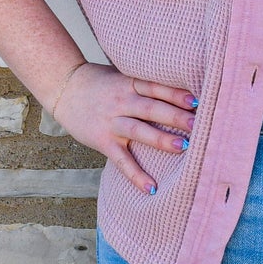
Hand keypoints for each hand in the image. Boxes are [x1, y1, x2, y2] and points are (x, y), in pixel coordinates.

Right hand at [51, 64, 196, 193]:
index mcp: (129, 84)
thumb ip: (145, 83)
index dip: (176, 94)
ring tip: (184, 147)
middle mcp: (122, 102)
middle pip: (151, 108)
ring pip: (138, 130)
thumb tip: (180, 90)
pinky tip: (151, 188)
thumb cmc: (99, 82)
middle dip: (176, 117)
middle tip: (199, 125)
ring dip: (161, 139)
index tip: (197, 102)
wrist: (64, 88)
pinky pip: (121, 160)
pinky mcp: (103, 141)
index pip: (155, 88)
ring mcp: (112, 122)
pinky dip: (136, 175)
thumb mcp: (122, 75)